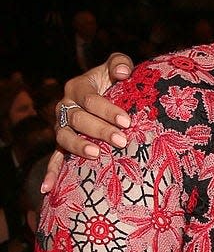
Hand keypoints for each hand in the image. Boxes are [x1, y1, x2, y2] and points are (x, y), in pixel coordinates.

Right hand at [44, 53, 134, 192]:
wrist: (103, 92)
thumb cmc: (113, 80)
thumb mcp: (117, 66)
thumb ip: (120, 63)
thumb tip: (121, 72)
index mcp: (77, 87)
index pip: (90, 99)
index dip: (107, 110)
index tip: (126, 120)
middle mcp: (65, 106)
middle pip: (79, 120)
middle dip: (100, 130)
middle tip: (121, 140)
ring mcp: (62, 126)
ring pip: (64, 137)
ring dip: (79, 147)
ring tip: (96, 155)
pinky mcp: (62, 142)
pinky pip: (54, 157)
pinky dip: (51, 172)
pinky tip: (48, 188)